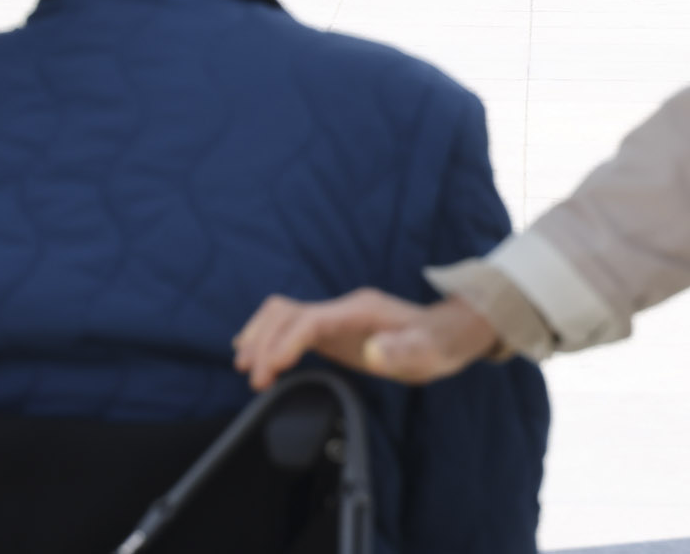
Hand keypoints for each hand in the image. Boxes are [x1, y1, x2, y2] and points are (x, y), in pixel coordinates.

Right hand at [232, 289, 498, 390]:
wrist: (443, 335)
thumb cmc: (436, 346)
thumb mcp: (428, 353)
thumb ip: (404, 351)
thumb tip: (375, 354)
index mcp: (358, 311)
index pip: (308, 320)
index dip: (284, 343)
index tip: (267, 371)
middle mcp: (339, 309)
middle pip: (285, 312)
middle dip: (263, 342)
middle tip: (254, 379)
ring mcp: (332, 317)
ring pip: (281, 314)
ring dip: (259, 336)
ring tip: (246, 368)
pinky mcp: (329, 329)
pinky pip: (289, 327)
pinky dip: (268, 338)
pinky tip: (258, 358)